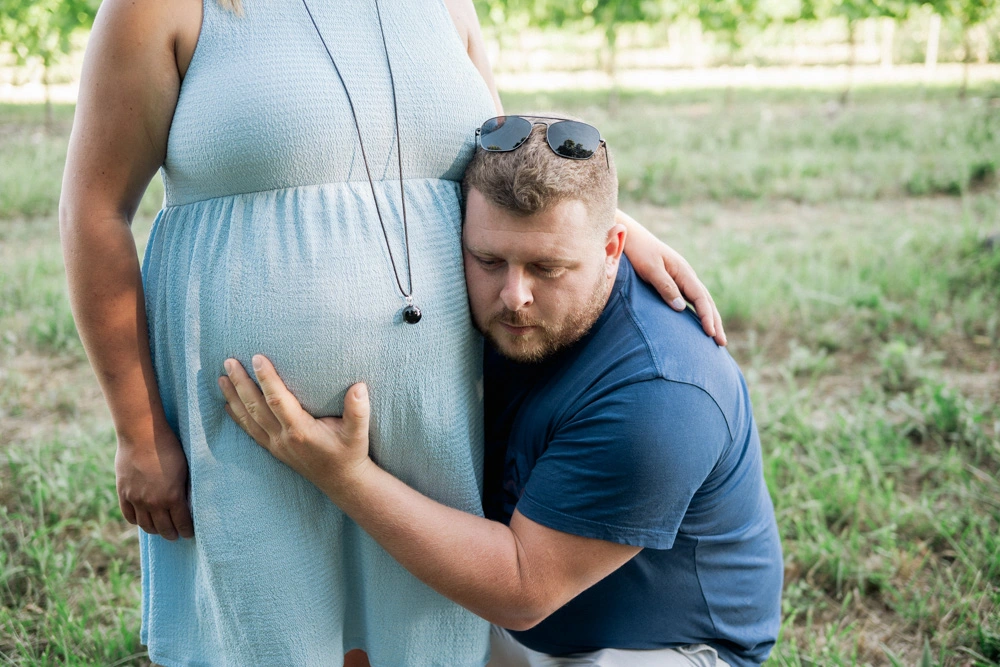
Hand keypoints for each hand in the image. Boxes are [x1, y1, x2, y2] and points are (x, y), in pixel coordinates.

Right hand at [115, 424, 193, 539]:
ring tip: (161, 530)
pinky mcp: (123, 493)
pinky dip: (137, 521)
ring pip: (145, 525)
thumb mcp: (184, 469)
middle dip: (172, 534)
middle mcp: (153, 502)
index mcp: (172, 497)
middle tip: (176, 535)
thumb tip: (187, 504)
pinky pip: (129, 516)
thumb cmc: (169, 448)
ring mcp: (136, 499)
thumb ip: (184, 489)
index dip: (187, 531)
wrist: (141, 435)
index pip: (182, 523)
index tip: (189, 534)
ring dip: (155, 530)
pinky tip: (143, 520)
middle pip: (164, 528)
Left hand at [217, 355, 373, 493]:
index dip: (266, 379)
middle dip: (241, 383)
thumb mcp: (358, 433)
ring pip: (248, 419)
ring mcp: (276, 446)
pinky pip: (250, 432)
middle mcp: (284, 439)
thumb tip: (359, 386)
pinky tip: (228, 405)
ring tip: (221, 378)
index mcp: (301, 431)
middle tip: (229, 361)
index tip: (257, 357)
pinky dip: (237, 417)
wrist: (343, 482)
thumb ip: (359, 410)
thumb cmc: (350, 454)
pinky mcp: (275, 450)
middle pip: (255, 408)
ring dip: (233, 398)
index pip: (278, 401)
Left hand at [619, 214, 726, 345]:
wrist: (630, 237)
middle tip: (722, 343)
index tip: (711, 334)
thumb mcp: (650, 269)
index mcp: (683, 272)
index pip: (700, 297)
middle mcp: (686, 275)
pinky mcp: (674, 281)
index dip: (706, 316)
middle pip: (706, 301)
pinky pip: (691, 299)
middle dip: (715, 321)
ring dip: (710, 318)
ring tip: (716, 336)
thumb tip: (681, 307)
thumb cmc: (638, 252)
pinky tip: (698, 322)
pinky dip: (699, 311)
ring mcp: (681, 278)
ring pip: (701, 300)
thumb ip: (665, 286)